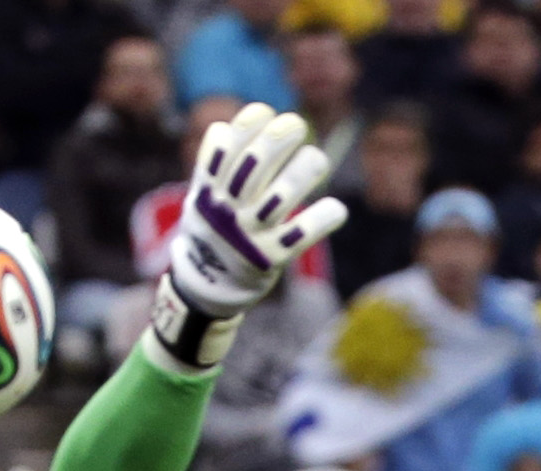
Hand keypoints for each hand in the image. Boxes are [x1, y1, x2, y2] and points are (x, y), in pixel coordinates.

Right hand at [151, 102, 347, 370]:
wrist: (207, 287)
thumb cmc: (215, 227)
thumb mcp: (205, 193)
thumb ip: (224, 159)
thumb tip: (257, 115)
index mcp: (210, 190)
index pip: (226, 146)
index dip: (248, 124)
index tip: (265, 113)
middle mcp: (229, 210)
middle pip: (256, 164)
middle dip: (280, 137)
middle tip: (296, 125)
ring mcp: (251, 235)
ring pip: (282, 195)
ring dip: (304, 171)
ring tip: (316, 160)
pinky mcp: (272, 258)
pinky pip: (302, 235)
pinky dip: (323, 219)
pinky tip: (335, 210)